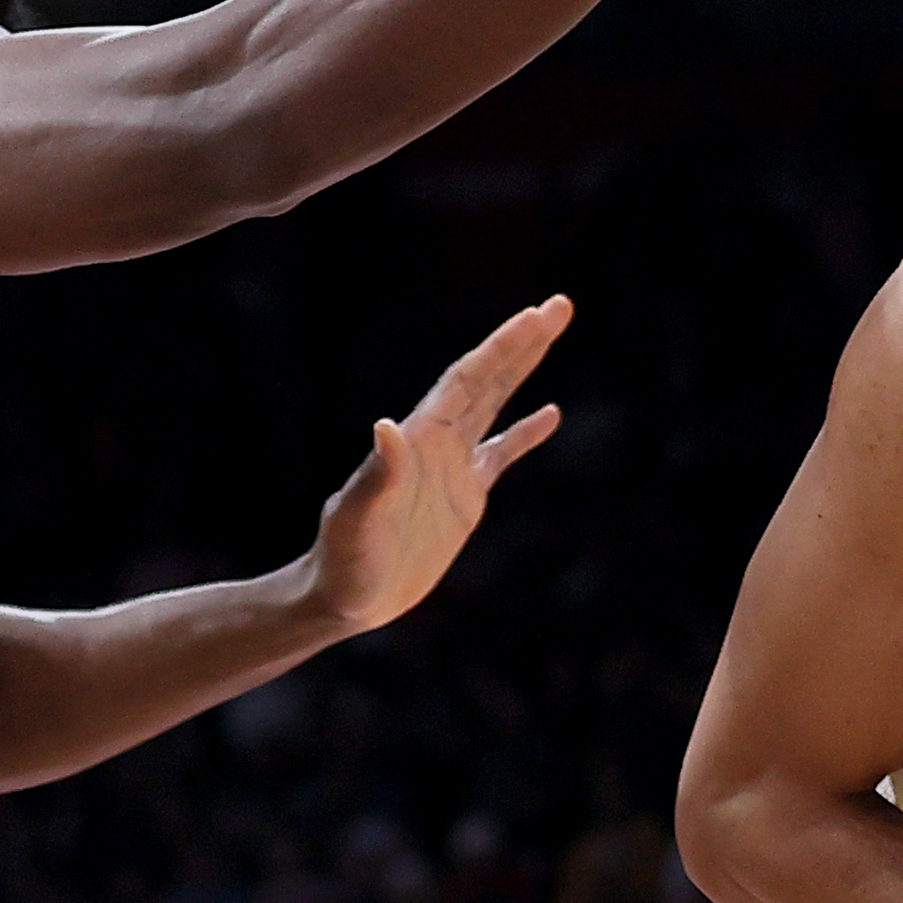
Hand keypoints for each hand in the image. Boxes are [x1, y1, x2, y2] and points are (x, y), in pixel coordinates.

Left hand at [304, 296, 570, 632]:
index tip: (533, 316)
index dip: (500, 347)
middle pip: (488, 380)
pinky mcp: (464, 498)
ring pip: (496, 406)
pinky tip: (550, 414)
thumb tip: (386, 426)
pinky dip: (524, 433)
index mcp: (419, 439)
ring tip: (551, 334)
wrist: (345, 596)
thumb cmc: (344, 557)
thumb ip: (378, 474)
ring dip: (523, 371)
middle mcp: (437, 444)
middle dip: (522, 344)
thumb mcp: (357, 515)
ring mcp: (453, 468)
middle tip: (558, 306)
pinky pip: (501, 455)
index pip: (467, 381)